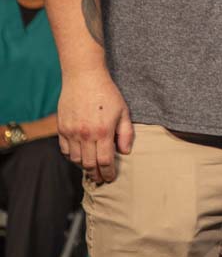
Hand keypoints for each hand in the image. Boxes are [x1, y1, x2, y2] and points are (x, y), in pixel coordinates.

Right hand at [57, 69, 133, 183]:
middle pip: (89, 164)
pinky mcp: (61, 128)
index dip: (108, 172)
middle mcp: (85, 135)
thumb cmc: (107, 93)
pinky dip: (72, 157)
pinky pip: (65, 150)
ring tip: (91, 170)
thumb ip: (126, 133)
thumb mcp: (123, 111)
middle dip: (96, 174)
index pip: (105, 161)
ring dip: (83, 167)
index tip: (110, 178)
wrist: (84, 77)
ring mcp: (71, 132)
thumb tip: (125, 152)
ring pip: (76, 159)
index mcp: (103, 132)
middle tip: (100, 179)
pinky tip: (79, 157)